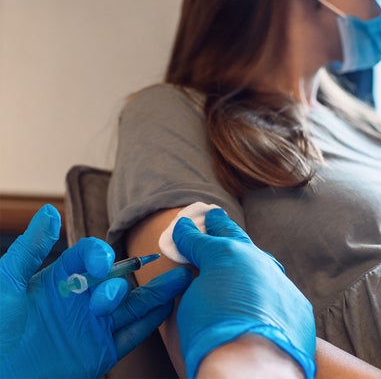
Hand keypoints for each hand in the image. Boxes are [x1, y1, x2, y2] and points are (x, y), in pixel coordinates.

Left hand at [0, 204, 191, 377]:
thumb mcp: (6, 283)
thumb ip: (30, 249)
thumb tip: (49, 210)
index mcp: (59, 281)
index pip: (90, 257)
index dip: (99, 256)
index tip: (99, 266)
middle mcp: (80, 301)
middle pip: (119, 279)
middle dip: (138, 272)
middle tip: (156, 265)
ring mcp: (93, 326)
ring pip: (132, 305)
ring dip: (157, 292)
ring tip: (182, 278)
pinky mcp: (100, 352)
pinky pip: (131, 335)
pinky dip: (150, 323)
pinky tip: (167, 308)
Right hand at [173, 209, 315, 378]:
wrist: (253, 362)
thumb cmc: (212, 333)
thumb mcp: (189, 301)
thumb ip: (198, 281)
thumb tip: (203, 279)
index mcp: (223, 254)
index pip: (200, 239)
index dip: (188, 233)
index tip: (184, 225)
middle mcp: (255, 259)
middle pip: (234, 236)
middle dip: (221, 225)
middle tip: (213, 215)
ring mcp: (278, 278)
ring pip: (260, 260)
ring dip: (246, 254)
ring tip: (237, 246)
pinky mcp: (295, 300)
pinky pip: (277, 287)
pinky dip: (266, 286)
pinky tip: (259, 289)